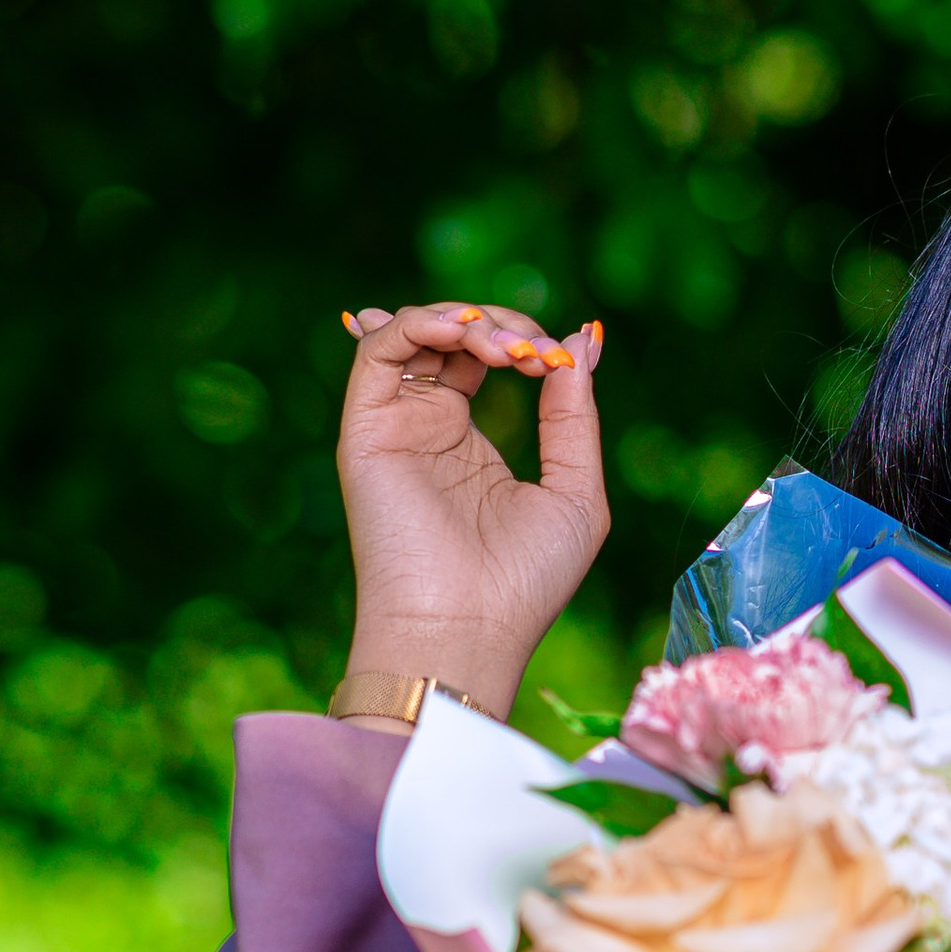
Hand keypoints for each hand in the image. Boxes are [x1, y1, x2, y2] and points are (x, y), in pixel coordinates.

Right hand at [335, 301, 608, 720]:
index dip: (526, 339)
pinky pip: (379, 349)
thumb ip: (575, 414)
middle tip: (536, 352)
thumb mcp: (576, 490)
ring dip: (465, 319)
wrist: (466, 632)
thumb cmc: (524, 583)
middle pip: (448, 334)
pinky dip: (421, 322)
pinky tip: (467, 334)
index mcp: (469, 445)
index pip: (484, 355)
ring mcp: (393, 427)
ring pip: (411, 331)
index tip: (561, 359)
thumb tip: (584, 338)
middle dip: (501, 324)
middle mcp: (424, 429)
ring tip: (507, 348)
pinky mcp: (366, 431)